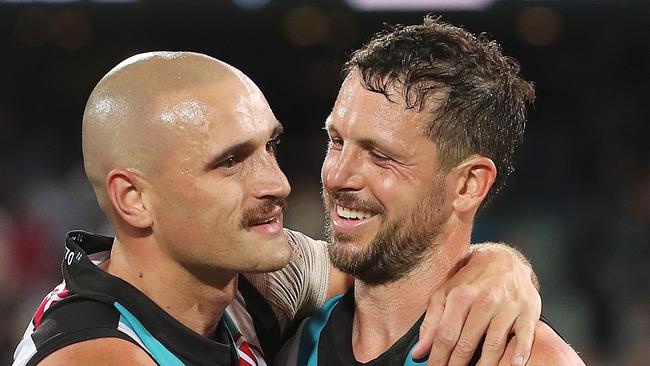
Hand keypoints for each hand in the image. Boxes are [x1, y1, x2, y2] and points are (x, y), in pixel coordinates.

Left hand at [412, 243, 540, 365]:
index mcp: (460, 296)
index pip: (446, 335)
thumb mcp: (445, 294)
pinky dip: (520, 352)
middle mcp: (484, 301)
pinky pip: (525, 336)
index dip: (438, 357)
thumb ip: (431, 322)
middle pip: (467, 343)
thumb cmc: (471, 280)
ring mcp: (507, 307)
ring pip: (494, 344)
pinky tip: (513, 365)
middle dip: (457, 365)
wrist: (503, 260)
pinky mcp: (527, 311)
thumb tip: (419, 351)